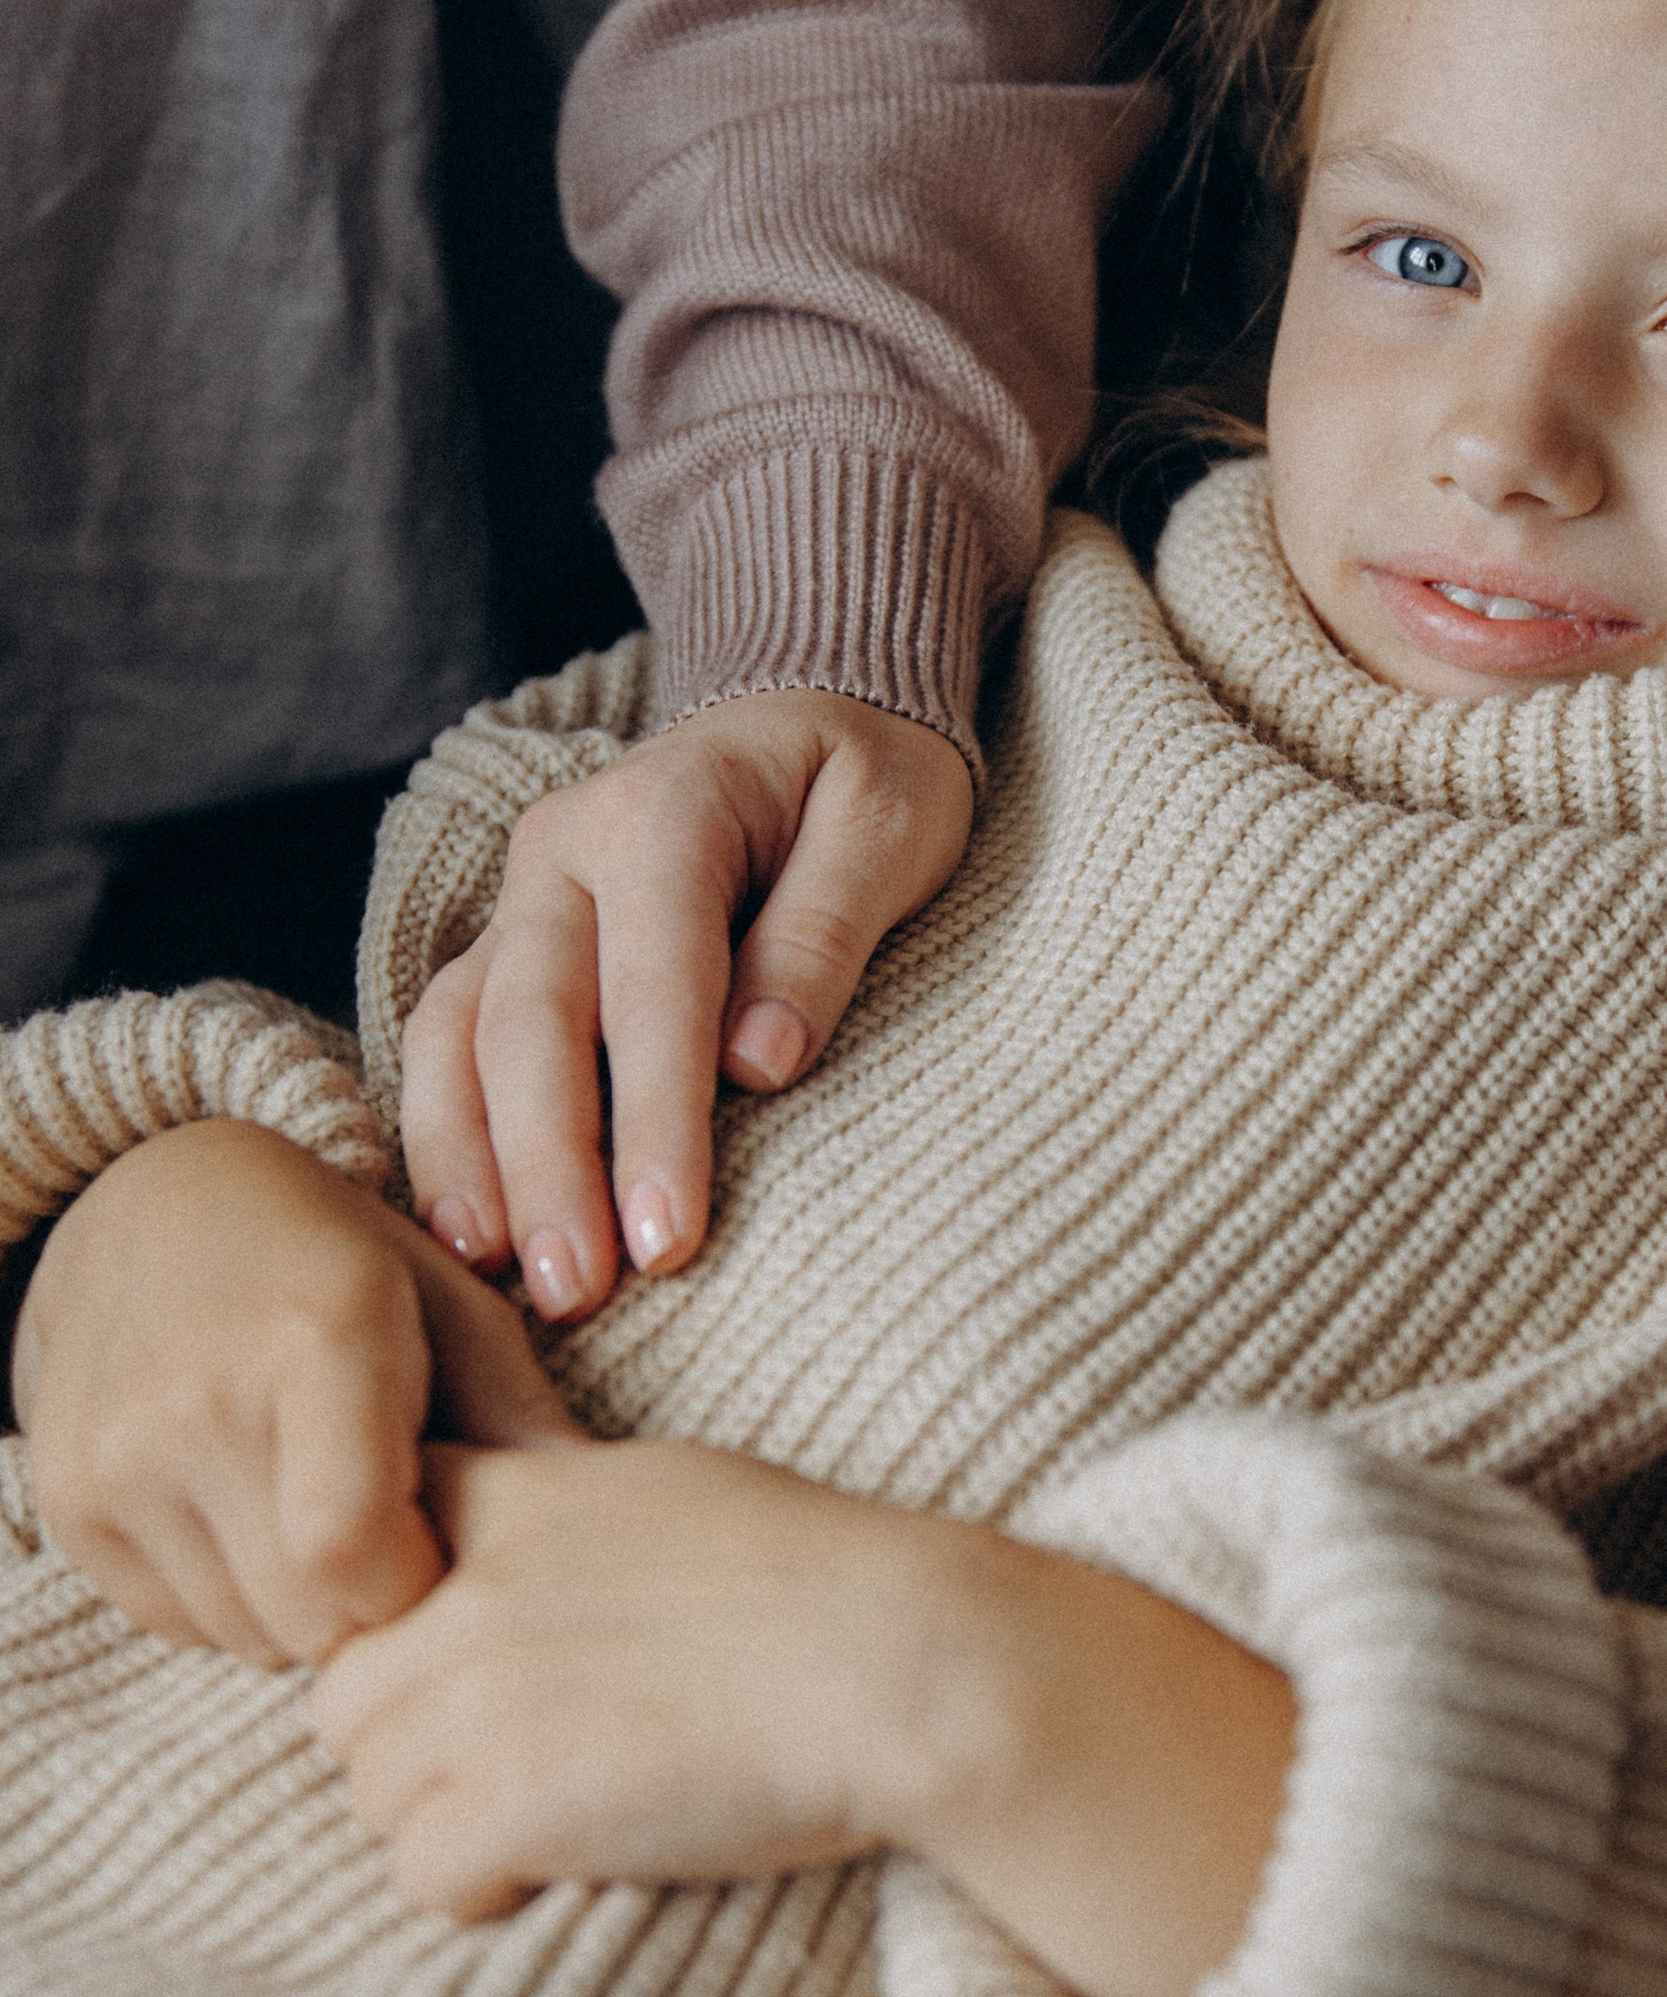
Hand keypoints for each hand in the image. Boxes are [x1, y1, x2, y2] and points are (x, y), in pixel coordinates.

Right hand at [12, 1121, 577, 1664]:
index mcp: (314, 1340)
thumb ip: (520, 1419)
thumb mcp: (449, 1304)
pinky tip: (253, 1512)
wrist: (159, 1201)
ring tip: (322, 1510)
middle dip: (372, 1607)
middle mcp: (196, 1401)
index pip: (352, 1554)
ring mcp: (115, 1454)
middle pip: (306, 1617)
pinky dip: (230, 1598)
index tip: (443, 1545)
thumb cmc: (339, 1260)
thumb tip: (601, 1533)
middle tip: (394, 1533)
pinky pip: (174, 1621)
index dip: (416, 1583)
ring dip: (301, 1608)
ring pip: (242, 1634)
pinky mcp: (68, 1498)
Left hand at [309, 1436, 931, 1915]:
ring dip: (446, 1821)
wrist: (897, 1663)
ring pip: (372, 1796)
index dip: (397, 1623)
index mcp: (513, 1501)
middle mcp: (469, 1592)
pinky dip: (482, 1888)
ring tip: (558, 1817)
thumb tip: (518, 1547)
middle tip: (516, 1767)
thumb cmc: (819, 1577)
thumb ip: (558, 1515)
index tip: (466, 1662)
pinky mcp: (509, 1806)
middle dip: (408, 1746)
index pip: (362, 1550)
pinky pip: (422, 1875)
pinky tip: (569, 1864)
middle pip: (343, 1700)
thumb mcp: (666, 1493)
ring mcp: (478, 1700)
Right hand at [399, 689, 972, 1321]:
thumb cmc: (864, 777)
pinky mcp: (506, 943)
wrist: (806, 706)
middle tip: (577, 1291)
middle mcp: (563, 849)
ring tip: (500, 1279)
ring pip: (459, 1034)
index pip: (652, 985)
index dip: (655, 1119)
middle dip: (548, 1165)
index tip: (668, 1239)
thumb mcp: (892, 829)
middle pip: (531, 1020)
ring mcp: (522, 897)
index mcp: (663, 808)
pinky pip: (445, 1039)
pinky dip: (443, 1132)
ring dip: (474, 1162)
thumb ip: (824, 934)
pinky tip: (463, 1231)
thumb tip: (759, 1065)